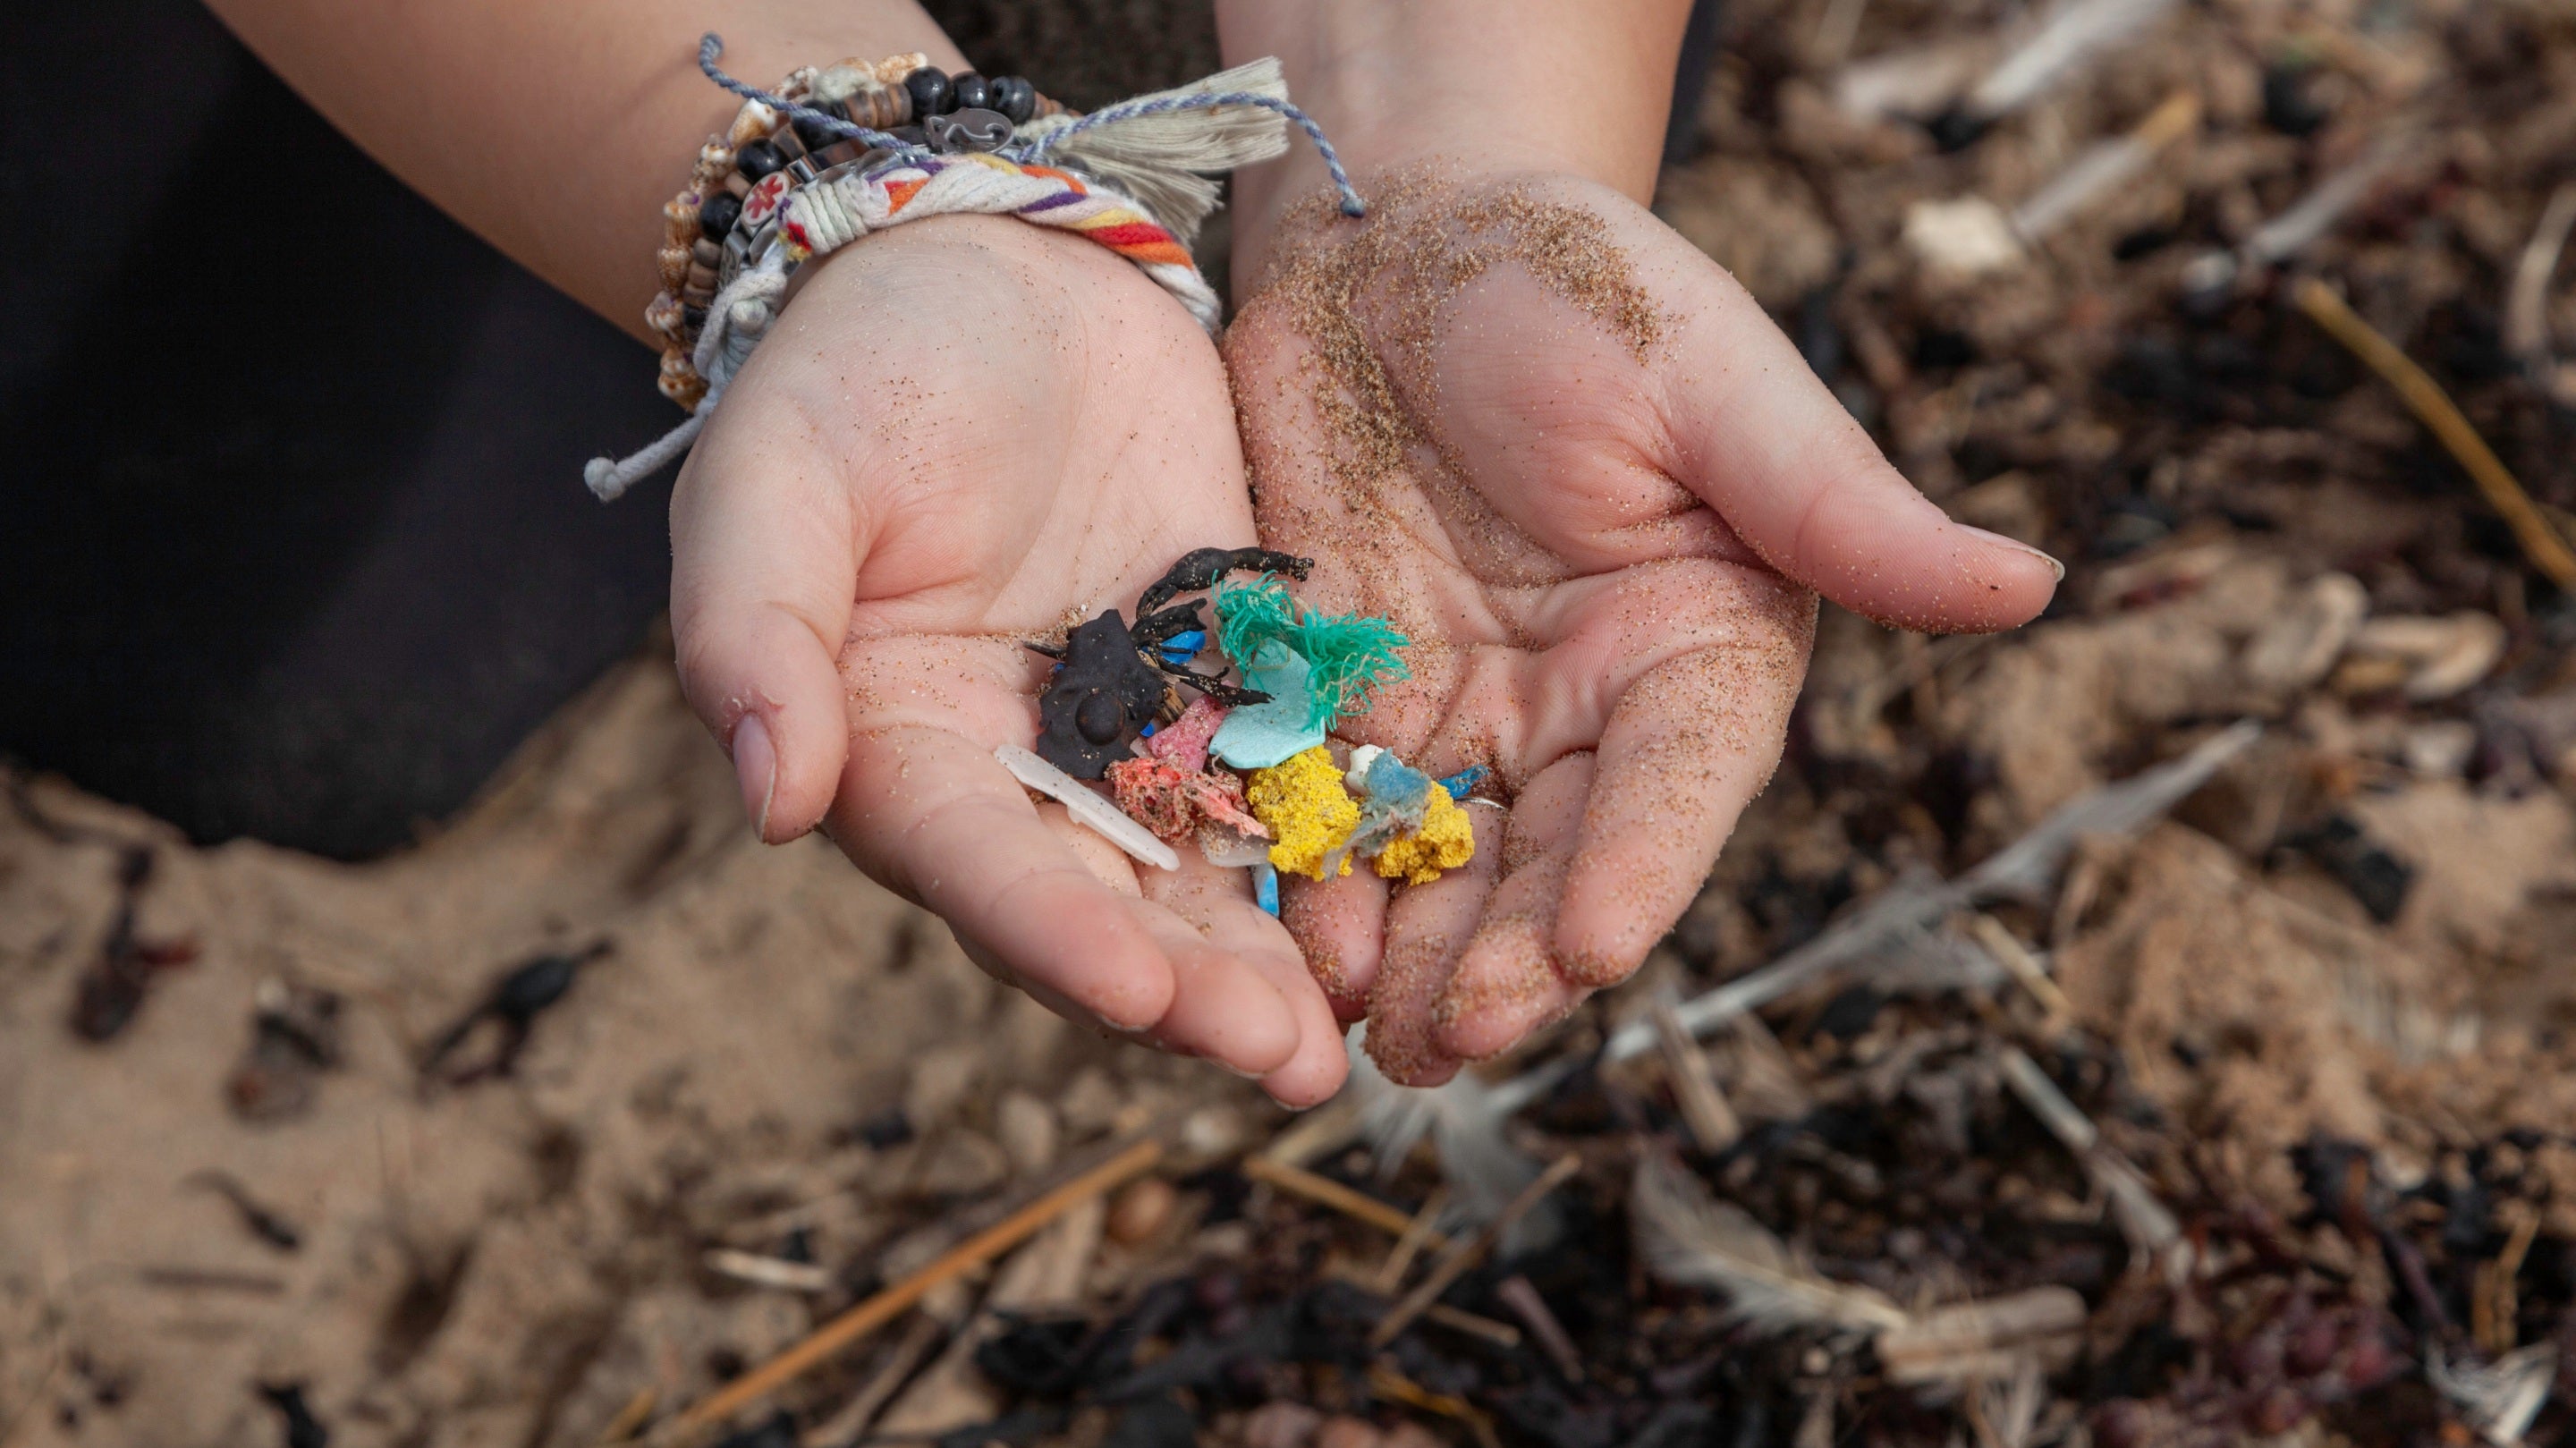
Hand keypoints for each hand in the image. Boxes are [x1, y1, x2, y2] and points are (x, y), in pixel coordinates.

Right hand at [669, 214, 1348, 1104]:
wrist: (995, 269)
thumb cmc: (859, 369)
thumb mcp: (781, 477)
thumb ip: (757, 631)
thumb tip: (775, 803)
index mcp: (896, 750)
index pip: (975, 863)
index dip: (1052, 931)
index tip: (1135, 993)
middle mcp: (1015, 775)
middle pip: (1105, 904)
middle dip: (1191, 991)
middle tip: (1283, 1063)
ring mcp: (1130, 734)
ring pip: (1203, 872)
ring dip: (1267, 962)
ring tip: (1338, 1044)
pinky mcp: (1225, 679)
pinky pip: (1282, 776)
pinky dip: (1330, 845)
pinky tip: (1401, 906)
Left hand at [1222, 168, 2061, 1083]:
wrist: (1406, 241)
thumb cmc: (1585, 286)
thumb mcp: (1715, 384)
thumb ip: (1843, 505)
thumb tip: (2034, 586)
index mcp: (1702, 647)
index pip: (1680, 781)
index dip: (1639, 869)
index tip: (1589, 951)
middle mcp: (1589, 706)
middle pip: (1555, 855)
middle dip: (1506, 953)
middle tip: (1453, 1039)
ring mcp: (1466, 711)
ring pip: (1444, 859)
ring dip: (1410, 951)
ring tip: (1367, 1037)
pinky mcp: (1352, 694)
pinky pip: (1332, 804)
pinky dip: (1314, 877)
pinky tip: (1285, 944)